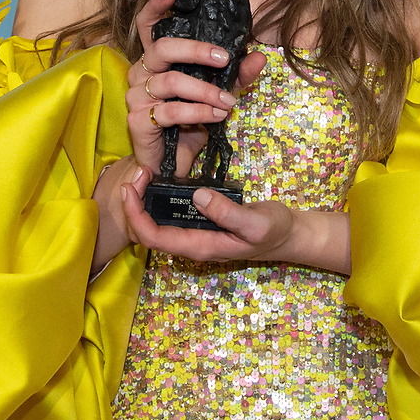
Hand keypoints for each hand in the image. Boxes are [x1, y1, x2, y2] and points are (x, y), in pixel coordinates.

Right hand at [92, 0, 265, 275]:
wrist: (171, 164)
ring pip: (171, 82)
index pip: (148, 25)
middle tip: (224, 58)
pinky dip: (199, 112)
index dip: (157, 6)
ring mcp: (137, 96)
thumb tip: (259, 57)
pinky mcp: (138, 120)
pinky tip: (217, 116)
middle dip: (196, 50)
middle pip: (162, 49)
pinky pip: (170, 110)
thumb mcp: (217, 95)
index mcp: (156, 60)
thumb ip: (236, 75)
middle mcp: (141, 72)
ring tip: (228, 102)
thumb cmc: (190, 122)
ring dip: (206, 91)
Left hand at [118, 174, 351, 273]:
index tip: (131, 187)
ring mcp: (195, 235)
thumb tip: (197, 196)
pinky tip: (159, 180)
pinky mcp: (201, 224)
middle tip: (136, 172)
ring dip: (143, 201)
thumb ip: (227, 213)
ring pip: (157, 223)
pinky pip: (170, 216)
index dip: (135, 215)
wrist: (288, 234)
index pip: (153, 237)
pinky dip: (158, 199)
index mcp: (200, 247)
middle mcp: (192, 244)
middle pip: (148, 231)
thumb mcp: (255, 222)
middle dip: (134, 205)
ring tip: (143, 173)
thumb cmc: (273, 230)